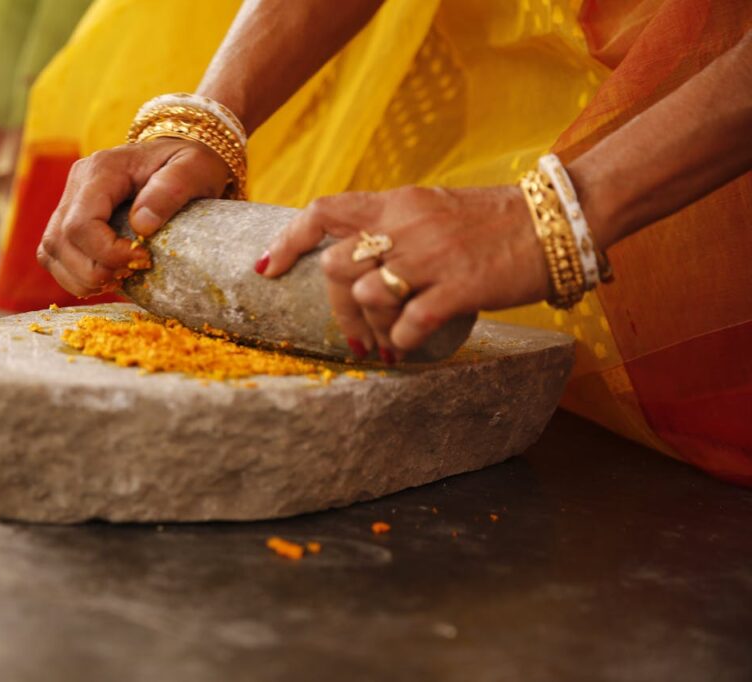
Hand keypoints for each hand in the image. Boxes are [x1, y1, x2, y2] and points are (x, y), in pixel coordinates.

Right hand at [37, 138, 230, 296]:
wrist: (180, 158)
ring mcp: (69, 200)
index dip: (107, 253)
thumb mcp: (194, 168)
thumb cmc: (190, 163)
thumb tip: (141, 226)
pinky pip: (55, 256)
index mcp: (102, 169)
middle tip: (132, 273)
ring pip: (51, 251)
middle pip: (60, 241)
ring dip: (82, 278)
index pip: (81, 224)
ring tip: (119, 278)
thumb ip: (171, 190)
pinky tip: (106, 277)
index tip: (144, 258)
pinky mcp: (68, 219)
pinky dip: (76, 276)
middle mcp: (77, 182)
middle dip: (95, 271)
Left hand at [257, 185, 549, 356]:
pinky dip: (401, 341)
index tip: (269, 269)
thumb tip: (357, 260)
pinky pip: (410, 322)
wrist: (556, 219)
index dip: (288, 241)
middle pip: (336, 267)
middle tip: (355, 336)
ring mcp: (431, 256)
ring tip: (387, 343)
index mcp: (395, 203)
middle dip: (336, 308)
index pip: (323, 211)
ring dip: (371, 327)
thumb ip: (394, 226)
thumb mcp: (433, 208)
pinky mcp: (460, 286)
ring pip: (368, 295)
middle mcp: (405, 225)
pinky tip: (410, 345)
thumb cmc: (494, 220)